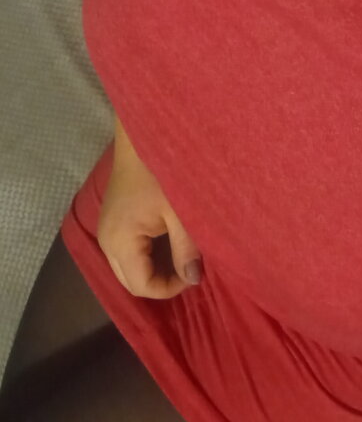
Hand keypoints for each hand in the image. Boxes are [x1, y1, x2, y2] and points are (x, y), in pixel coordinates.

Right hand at [97, 134, 202, 299]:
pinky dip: (148, 255)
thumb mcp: (180, 211)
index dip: (170, 288)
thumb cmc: (163, 170)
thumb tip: (193, 280)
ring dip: (155, 268)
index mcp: (120, 242)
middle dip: (161, 282)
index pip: (141, 286)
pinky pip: (128, 250)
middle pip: (131, 281)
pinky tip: (169, 242)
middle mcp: (106, 241)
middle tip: (190, 267)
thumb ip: (186, 248)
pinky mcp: (113, 219)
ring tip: (182, 255)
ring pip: (129, 267)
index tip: (195, 272)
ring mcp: (107, 229)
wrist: (144, 133)